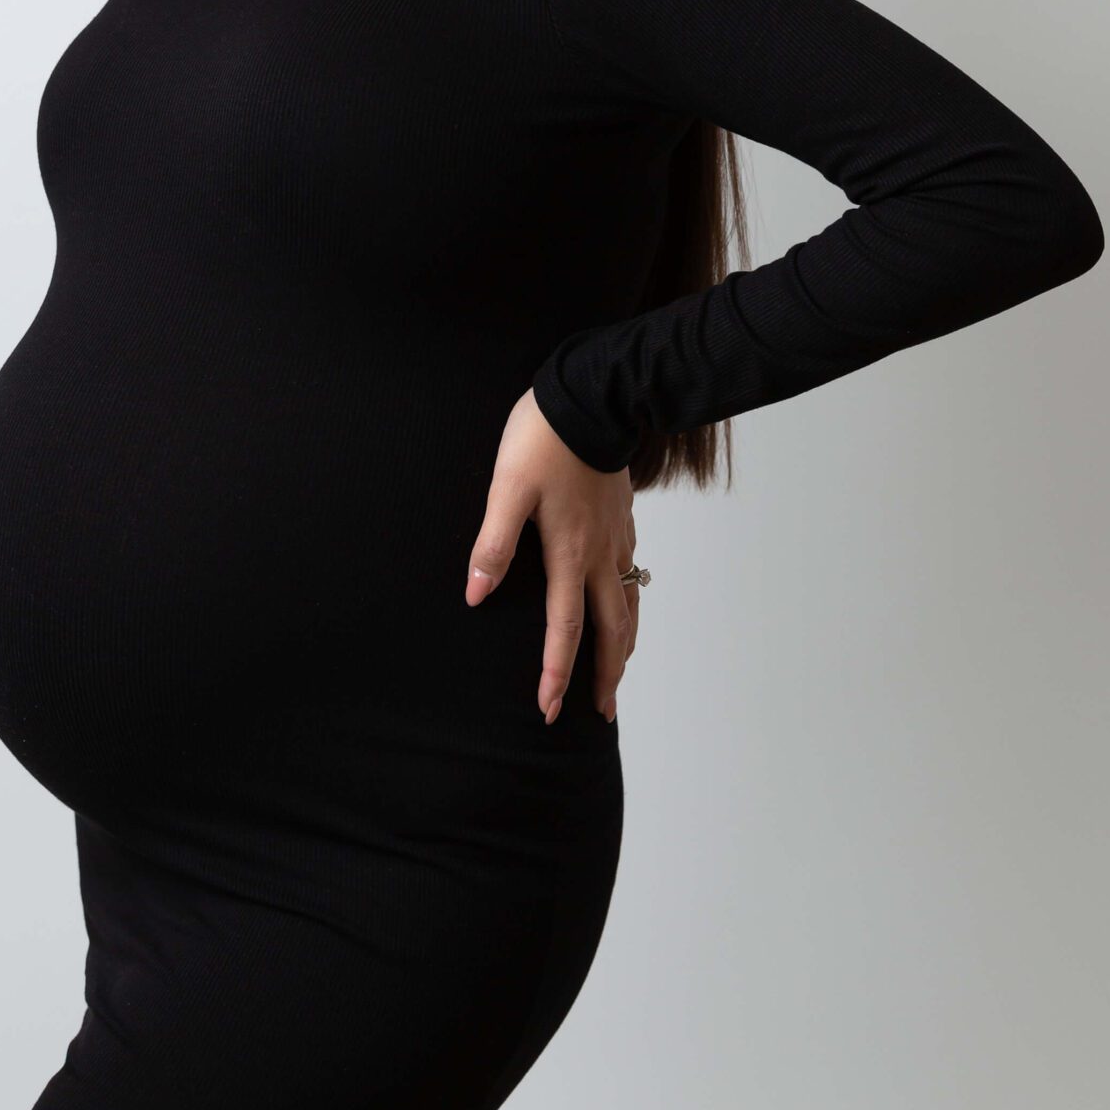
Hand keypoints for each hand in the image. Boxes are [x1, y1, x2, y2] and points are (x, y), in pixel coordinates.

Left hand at [465, 391, 638, 725]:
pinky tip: (625, 606)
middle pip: (609, 629)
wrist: (593, 397)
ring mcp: (616, 536)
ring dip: (624, 646)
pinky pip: (632, 575)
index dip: (556, 672)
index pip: (564, 628)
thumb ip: (493, 542)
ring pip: (628, 605)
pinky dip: (632, 605)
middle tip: (600, 712)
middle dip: (604, 675)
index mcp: (569, 551)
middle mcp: (599, 552)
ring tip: (618, 674)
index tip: (550, 709)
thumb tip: (477, 594)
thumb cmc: (543, 440)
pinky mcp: (623, 518)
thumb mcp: (506, 488)